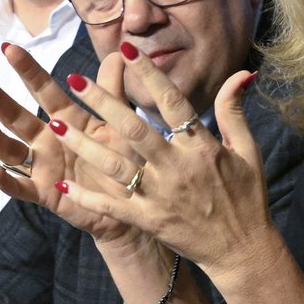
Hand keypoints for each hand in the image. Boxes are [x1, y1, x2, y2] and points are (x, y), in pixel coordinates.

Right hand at [0, 44, 150, 251]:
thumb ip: (112, 90)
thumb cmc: (123, 159)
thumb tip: (119, 53)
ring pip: (11, 150)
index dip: (27, 70)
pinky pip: (19, 187)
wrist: (134, 202)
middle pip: (17, 117)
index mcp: (65, 119)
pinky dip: (4, 180)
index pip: (42, 89)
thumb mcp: (118, 123)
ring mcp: (43, 167)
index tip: (9, 46)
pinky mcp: (44, 193)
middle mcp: (48, 140)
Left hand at [46, 49, 274, 277]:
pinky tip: (62, 183)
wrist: (243, 251)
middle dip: (103, 102)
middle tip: (75, 80)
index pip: (171, 103)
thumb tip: (242, 72)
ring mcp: (160, 196)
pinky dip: (87, 196)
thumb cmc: (247, 197)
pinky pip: (113, 206)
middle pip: (133, 129)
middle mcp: (177, 168)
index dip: (149, 75)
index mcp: (201, 147)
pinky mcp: (149, 221)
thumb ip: (233, 111)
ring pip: (115, 165)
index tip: (127, 51)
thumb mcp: (247, 151)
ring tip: (56, 123)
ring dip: (83, 144)